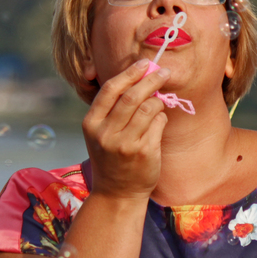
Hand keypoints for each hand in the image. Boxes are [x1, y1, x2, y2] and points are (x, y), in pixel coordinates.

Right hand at [82, 59, 169, 199]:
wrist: (116, 194)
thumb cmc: (111, 157)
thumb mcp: (101, 132)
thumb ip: (114, 108)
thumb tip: (141, 75)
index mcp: (91, 123)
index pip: (111, 89)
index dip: (129, 73)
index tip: (145, 63)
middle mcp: (106, 133)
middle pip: (132, 96)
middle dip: (151, 79)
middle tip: (165, 72)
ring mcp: (125, 144)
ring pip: (149, 108)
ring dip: (158, 101)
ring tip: (160, 102)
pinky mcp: (144, 152)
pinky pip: (159, 124)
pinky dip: (162, 119)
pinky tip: (158, 124)